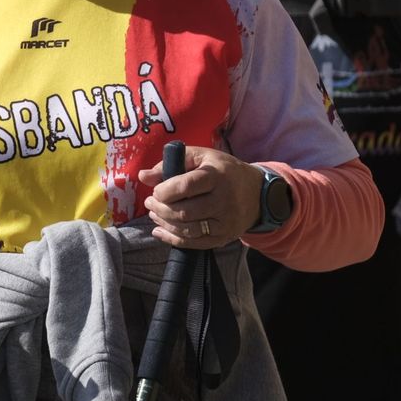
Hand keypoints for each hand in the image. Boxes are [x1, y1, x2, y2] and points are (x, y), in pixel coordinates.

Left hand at [139, 144, 263, 248]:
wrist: (258, 193)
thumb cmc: (223, 170)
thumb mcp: (202, 157)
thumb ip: (172, 163)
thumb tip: (143, 176)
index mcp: (216, 176)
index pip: (185, 187)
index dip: (164, 191)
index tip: (156, 190)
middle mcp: (223, 200)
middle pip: (184, 212)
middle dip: (160, 209)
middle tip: (150, 203)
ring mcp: (224, 222)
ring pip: (187, 230)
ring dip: (165, 223)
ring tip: (155, 214)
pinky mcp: (224, 237)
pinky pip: (194, 244)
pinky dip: (173, 239)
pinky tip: (160, 231)